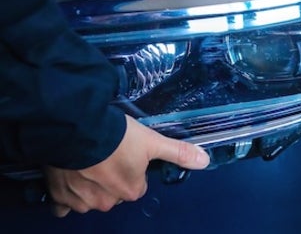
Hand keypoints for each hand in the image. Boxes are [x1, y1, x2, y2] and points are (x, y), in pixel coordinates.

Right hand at [43, 116, 209, 216]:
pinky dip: (66, 195)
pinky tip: (68, 180)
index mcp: (130, 190)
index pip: (136, 186)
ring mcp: (81, 200)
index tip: (126, 155)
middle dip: (110, 178)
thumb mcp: (152, 141)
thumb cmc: (116, 136)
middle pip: (112, 193)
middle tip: (106, 156)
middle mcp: (106, 201)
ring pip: (89, 198)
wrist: (76, 130)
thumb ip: (178, 152)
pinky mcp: (59, 195)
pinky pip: (63, 205)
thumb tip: (205, 160)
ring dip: (88, 185)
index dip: (132, 170)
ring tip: (86, 161)